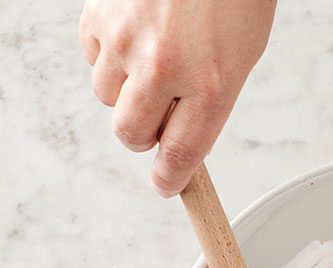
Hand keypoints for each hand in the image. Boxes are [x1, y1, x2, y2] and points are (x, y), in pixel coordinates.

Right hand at [79, 0, 275, 196]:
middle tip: (160, 115)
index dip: (171, 178)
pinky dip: (108, 53)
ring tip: (152, 56)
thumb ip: (210, 100)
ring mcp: (126, 40)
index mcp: (212, 83)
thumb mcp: (242, 53)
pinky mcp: (99, 14)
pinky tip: (133, 31)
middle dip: (145, 133)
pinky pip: (91, 57)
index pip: (181, 155)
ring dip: (126, 88)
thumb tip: (179, 141)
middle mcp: (165, 67)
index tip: (166, 184)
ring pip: (108, 97)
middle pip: (132, 135)